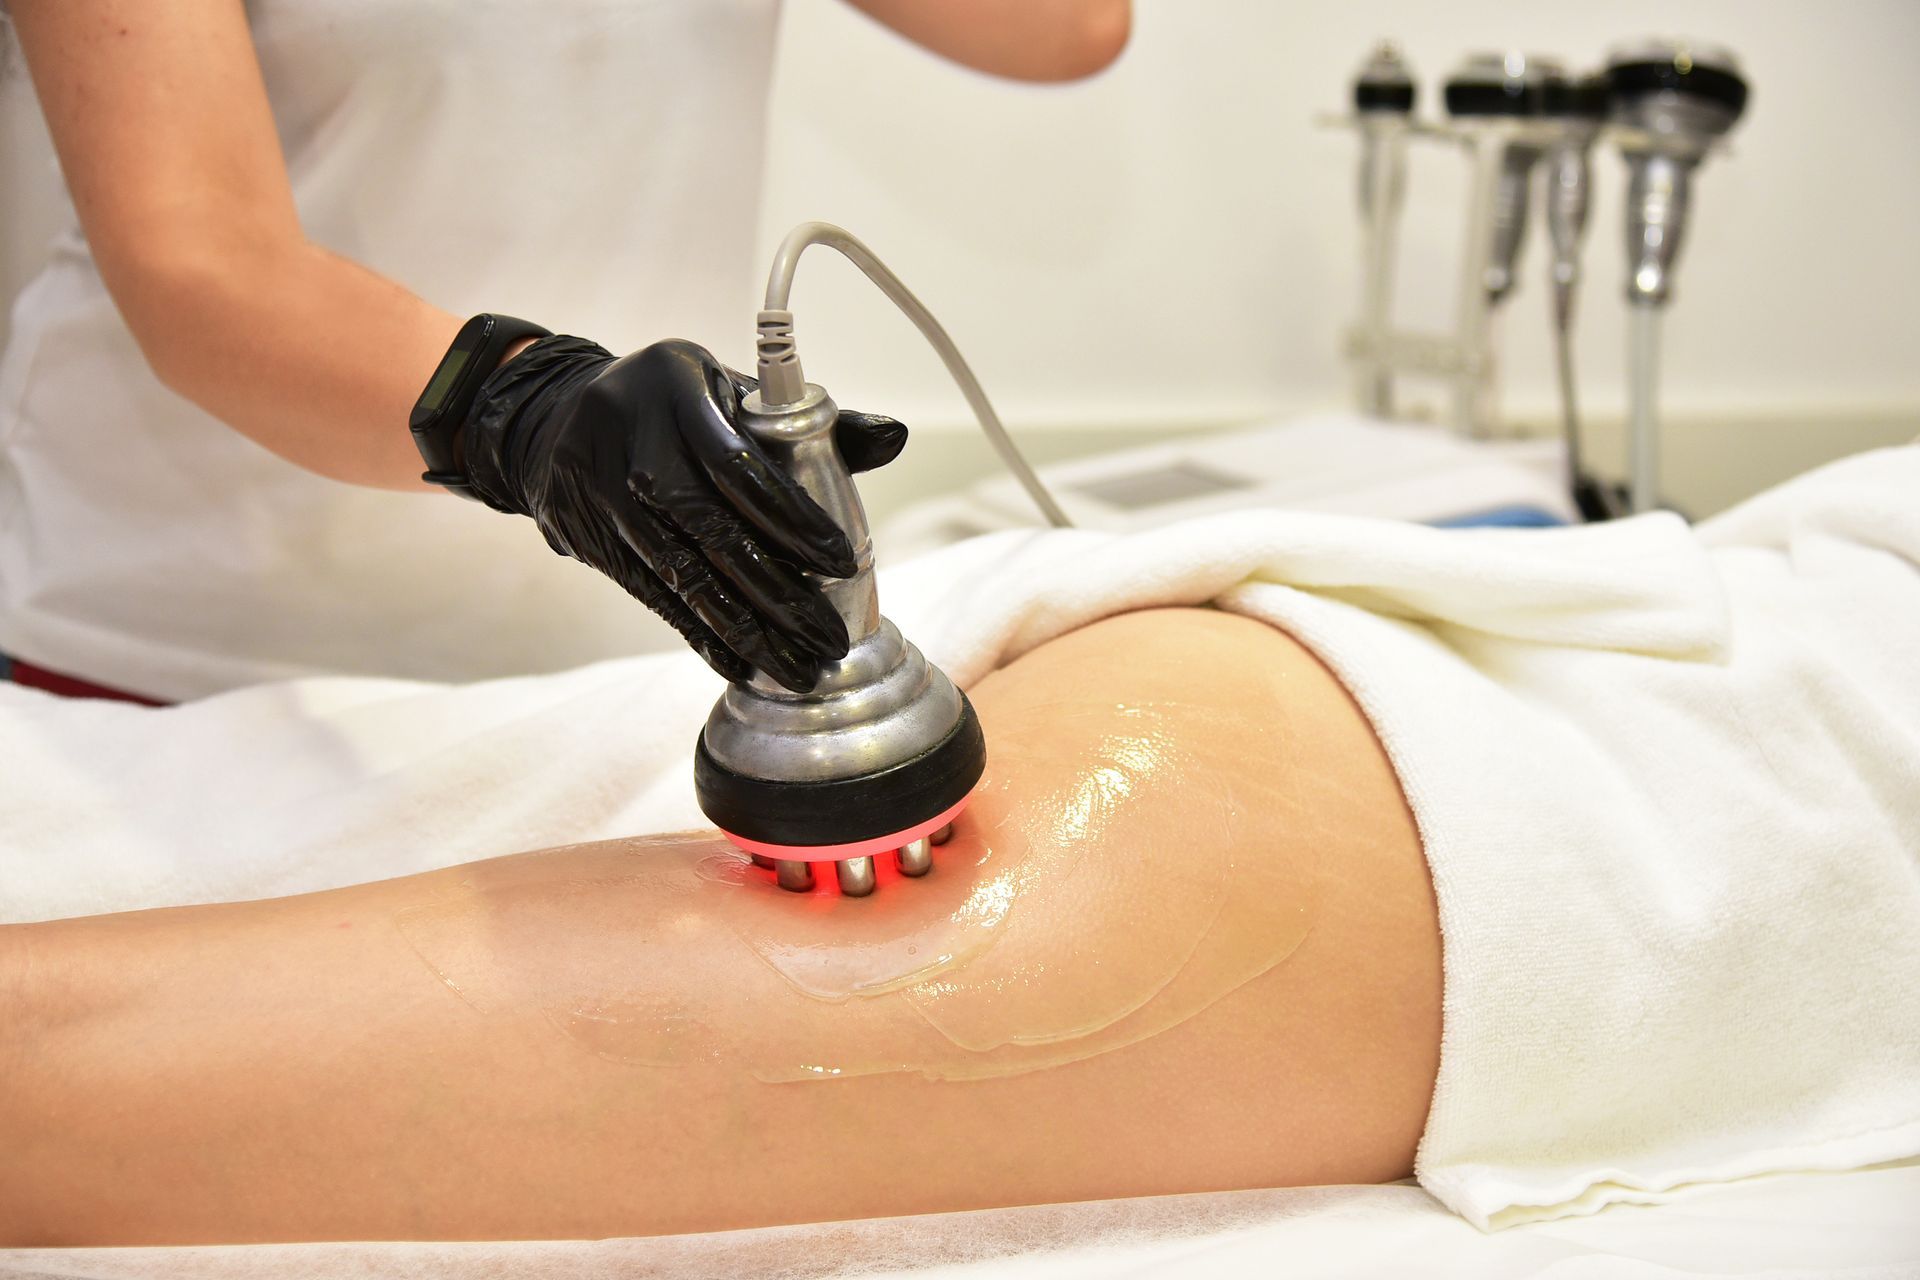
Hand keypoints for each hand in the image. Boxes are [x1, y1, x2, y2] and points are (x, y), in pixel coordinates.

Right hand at [460, 337, 906, 689]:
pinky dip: (704, 638)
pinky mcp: (597, 545)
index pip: (739, 467)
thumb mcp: (730, 391)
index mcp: (675, 391)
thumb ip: (814, 421)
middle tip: (831, 638)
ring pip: (685, 578)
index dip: (792, 520)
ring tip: (801, 668)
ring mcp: (605, 498)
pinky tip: (747, 664)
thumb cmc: (674, 406)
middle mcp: (634, 445)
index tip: (842, 562)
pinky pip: (659, 600)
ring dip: (748, 633)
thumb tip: (893, 437)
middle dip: (780, 597)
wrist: (558, 419)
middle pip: (714, 534)